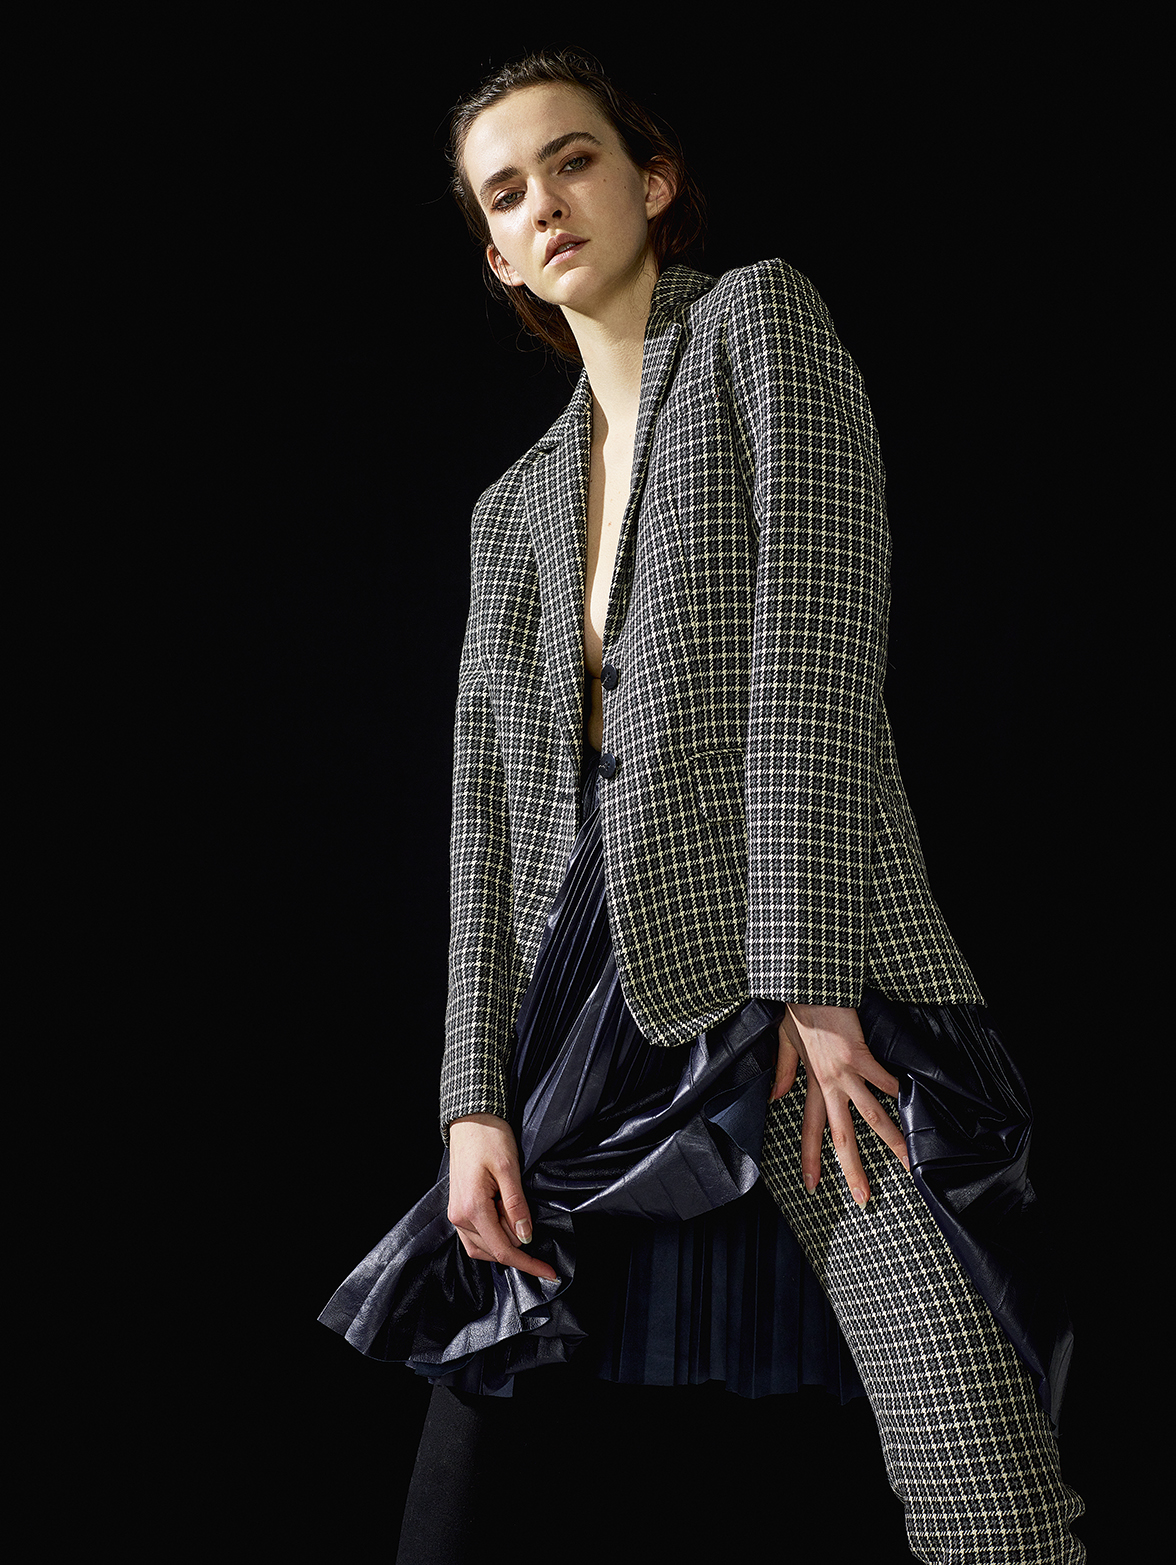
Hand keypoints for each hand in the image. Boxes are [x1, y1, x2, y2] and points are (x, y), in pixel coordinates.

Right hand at [446, 1113, 558, 1281]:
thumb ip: (516, 1206)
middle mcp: (460, 1216)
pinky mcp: (458, 1208)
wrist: (470, 1119)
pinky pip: (475, 1237)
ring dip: (505, 1243)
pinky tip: (506, 1224)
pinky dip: (493, 1238)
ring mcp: (456, 1214)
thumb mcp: (509, 1169)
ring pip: (483, 1247)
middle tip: (534, 1230)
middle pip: (494, 1250)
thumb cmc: (490, 1138)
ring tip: (519, 1220)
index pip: (503, 1249)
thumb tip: (525, 1237)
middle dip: (518, 1248)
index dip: (528, 1264)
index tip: (550, 1273)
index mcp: (472, 1208)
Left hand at [770, 1004, 907, 1207]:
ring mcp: (845, 1073)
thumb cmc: (797, 1008)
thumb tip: (777, 1097)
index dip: (810, 1159)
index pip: (810, 1130)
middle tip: (864, 1199)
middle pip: (841, 1136)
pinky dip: (899, 1093)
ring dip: (891, 1142)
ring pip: (871, 1116)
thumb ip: (783, 1071)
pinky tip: (914, 1108)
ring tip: (907, 1164)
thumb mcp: (783, 1041)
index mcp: (811, 1084)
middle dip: (853, 1169)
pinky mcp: (859, 1055)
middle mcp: (828, 1085)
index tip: (811, 1186)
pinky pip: (883, 1080)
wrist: (806, 984)